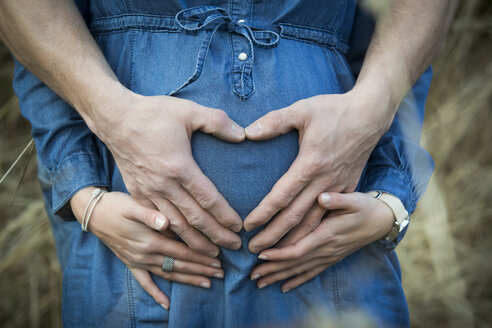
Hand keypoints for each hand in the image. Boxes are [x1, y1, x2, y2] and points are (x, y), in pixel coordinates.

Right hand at [71, 187, 224, 308]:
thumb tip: (166, 222)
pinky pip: (144, 282)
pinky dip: (155, 293)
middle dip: (201, 269)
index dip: (201, 255)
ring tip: (207, 284)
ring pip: (168, 274)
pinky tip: (165, 304)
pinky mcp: (130, 263)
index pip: (183, 251)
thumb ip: (150, 214)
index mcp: (150, 240)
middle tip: (221, 273)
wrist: (92, 213)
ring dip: (188, 279)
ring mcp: (138, 261)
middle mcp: (146, 254)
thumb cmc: (115, 205)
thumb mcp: (132, 205)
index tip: (218, 258)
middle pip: (179, 264)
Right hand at [96, 92, 245, 252]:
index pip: (208, 199)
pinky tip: (181, 243)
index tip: (239, 228)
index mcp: (180, 167)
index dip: (225, 216)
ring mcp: (148, 191)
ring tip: (211, 253)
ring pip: (175, 225)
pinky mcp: (137, 193)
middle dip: (215, 236)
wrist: (114, 118)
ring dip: (194, 241)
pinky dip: (171, 234)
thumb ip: (217, 122)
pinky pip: (156, 220)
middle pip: (194, 219)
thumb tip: (243, 135)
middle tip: (233, 248)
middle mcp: (164, 185)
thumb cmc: (153, 113)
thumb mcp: (189, 111)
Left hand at [243, 90, 392, 252]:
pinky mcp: (348, 188)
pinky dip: (314, 231)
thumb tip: (248, 132)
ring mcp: (338, 187)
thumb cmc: (335, 110)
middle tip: (253, 249)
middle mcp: (324, 181)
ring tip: (274, 254)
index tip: (246, 226)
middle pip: (296, 216)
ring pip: (314, 222)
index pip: (282, 196)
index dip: (263, 213)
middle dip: (273, 236)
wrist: (370, 114)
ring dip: (293, 240)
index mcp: (310, 164)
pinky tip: (304, 241)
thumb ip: (274, 121)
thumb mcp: (302, 110)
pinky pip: (329, 216)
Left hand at [249, 192, 393, 292]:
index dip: (279, 254)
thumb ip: (338, 199)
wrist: (382, 221)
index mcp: (328, 234)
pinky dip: (297, 280)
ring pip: (301, 270)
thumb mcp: (354, 199)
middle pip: (295, 264)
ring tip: (260, 283)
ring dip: (280, 277)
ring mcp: (329, 256)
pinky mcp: (332, 258)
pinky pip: (312, 273)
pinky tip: (284, 287)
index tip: (261, 254)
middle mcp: (327, 249)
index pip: (299, 248)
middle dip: (273, 270)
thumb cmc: (365, 206)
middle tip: (252, 275)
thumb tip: (323, 198)